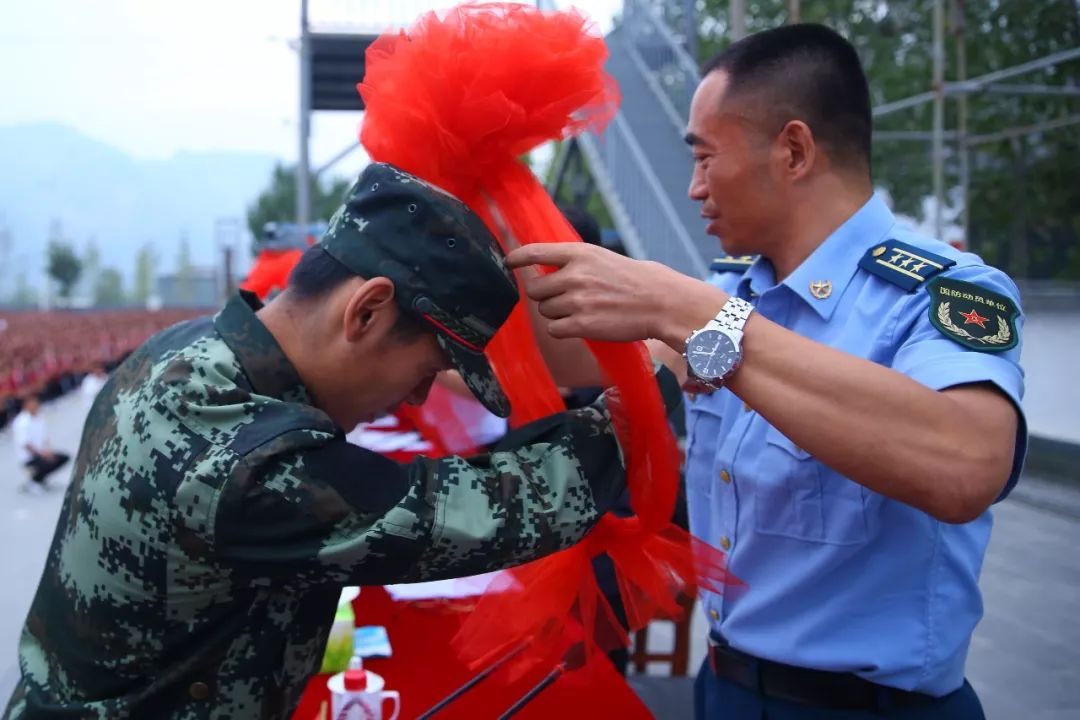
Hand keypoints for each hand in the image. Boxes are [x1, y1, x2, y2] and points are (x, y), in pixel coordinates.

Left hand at [504, 243, 679, 341]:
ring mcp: (576, 300)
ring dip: (557, 314)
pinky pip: (555, 330)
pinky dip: (563, 330)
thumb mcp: (603, 259)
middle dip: (545, 296)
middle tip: (565, 300)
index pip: (535, 252)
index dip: (517, 258)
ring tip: (582, 311)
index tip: (508, 263)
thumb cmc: (635, 280)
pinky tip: (582, 325)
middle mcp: (574, 275)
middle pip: (535, 290)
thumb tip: (546, 270)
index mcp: (579, 253)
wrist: (661, 302)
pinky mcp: (581, 324)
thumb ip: (574, 262)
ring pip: (545, 311)